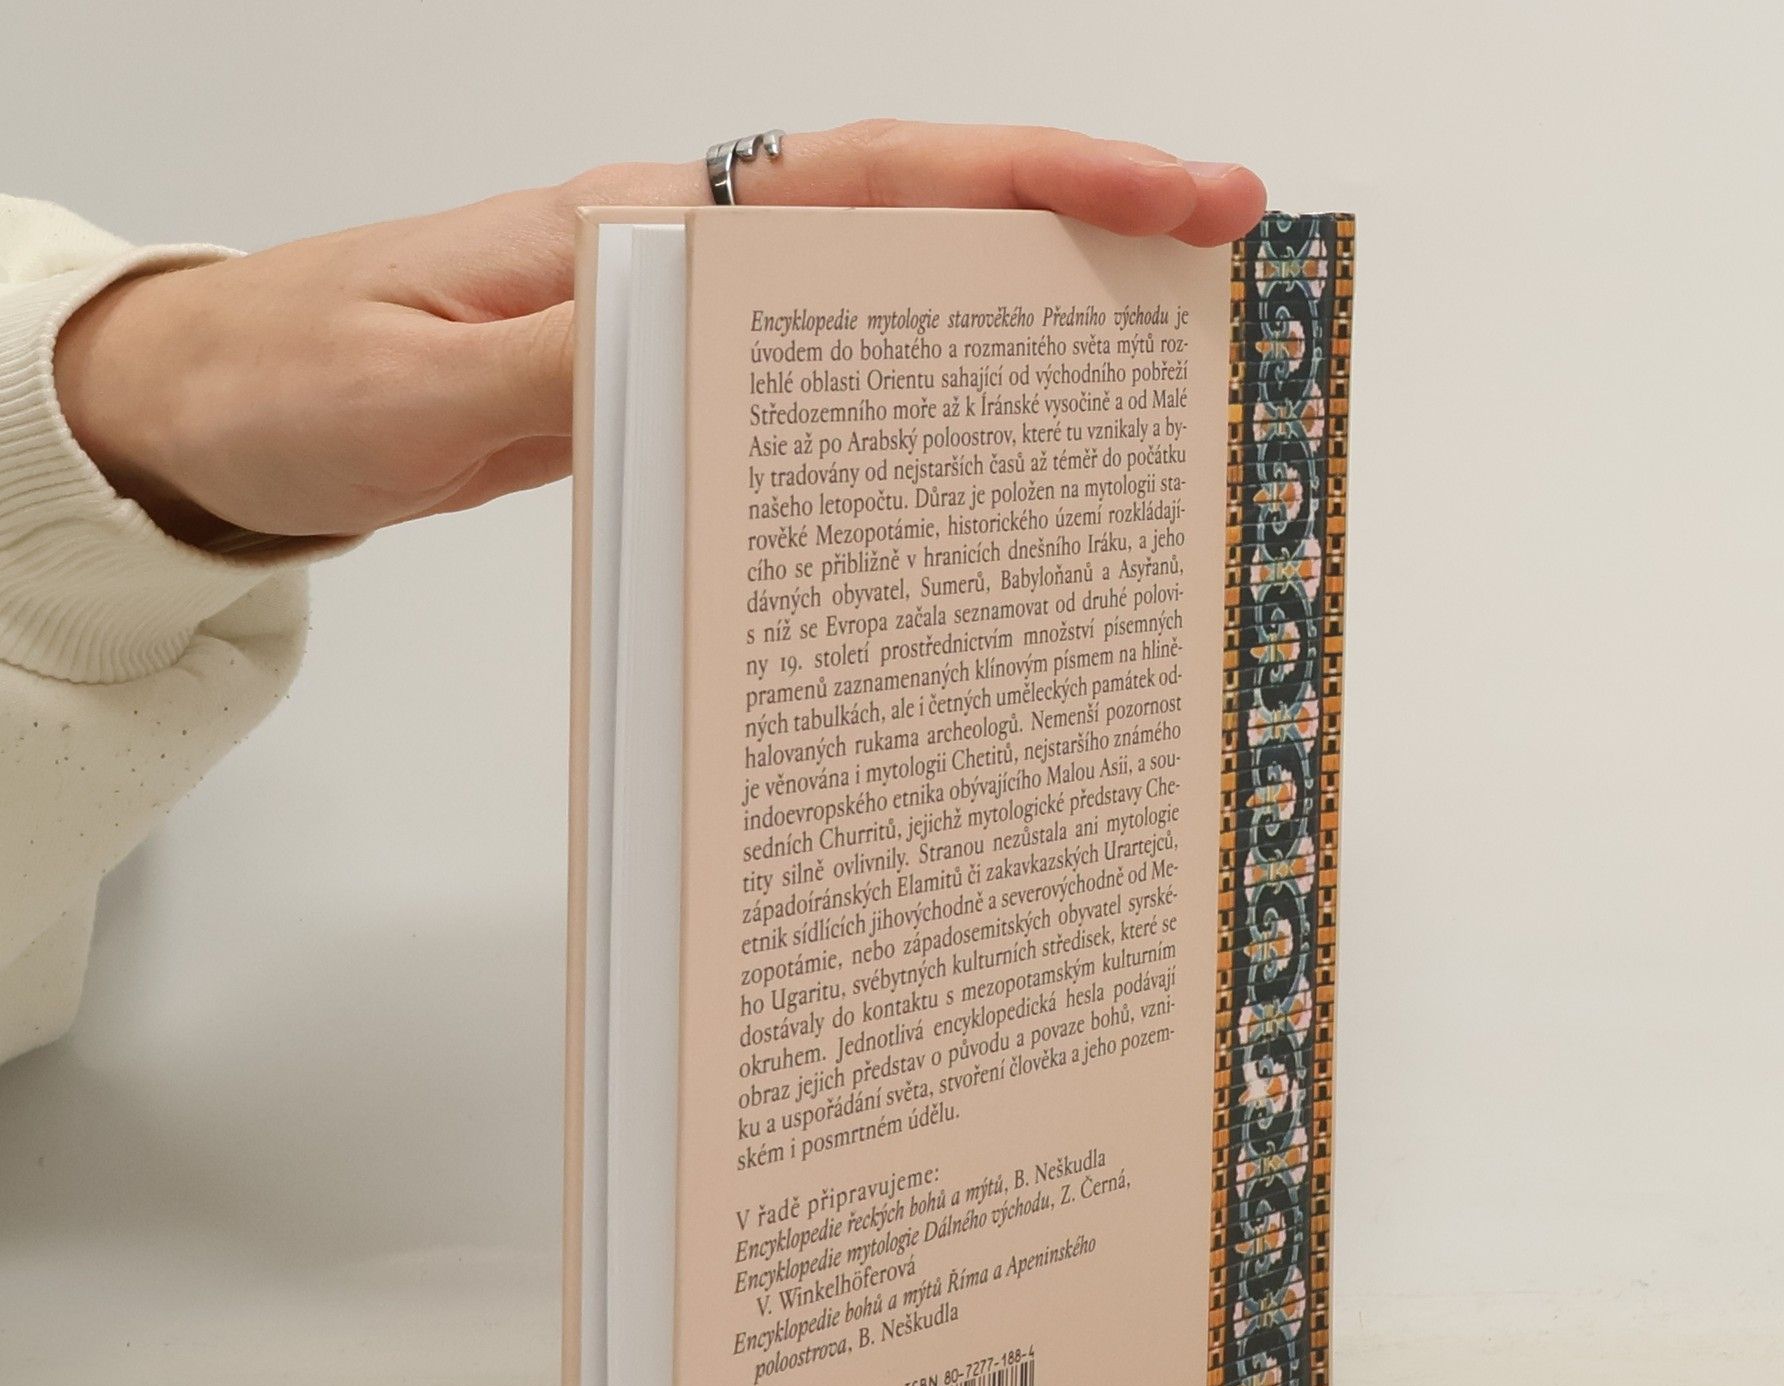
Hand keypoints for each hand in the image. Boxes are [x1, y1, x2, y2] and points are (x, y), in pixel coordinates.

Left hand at [53, 122, 1265, 545]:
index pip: (877, 182)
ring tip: (1142, 386)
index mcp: (645, 227)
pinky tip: (971, 467)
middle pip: (920, 226)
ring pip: (886, 309)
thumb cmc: (300, 384)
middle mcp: (688, 258)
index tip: (1177, 196)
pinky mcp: (676, 392)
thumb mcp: (419, 389)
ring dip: (1014, 333)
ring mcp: (690, 326)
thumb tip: (719, 337)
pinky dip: (912, 411)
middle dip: (1079, 240)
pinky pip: (821, 388)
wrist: (224, 414)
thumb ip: (569, 364)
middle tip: (1220, 283)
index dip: (1038, 181)